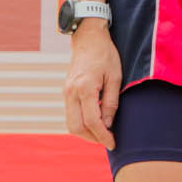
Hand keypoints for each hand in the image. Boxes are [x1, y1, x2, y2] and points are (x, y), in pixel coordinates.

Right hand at [63, 28, 120, 145]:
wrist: (88, 38)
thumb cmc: (105, 55)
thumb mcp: (115, 77)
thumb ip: (111, 102)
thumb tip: (108, 124)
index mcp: (85, 88)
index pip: (92, 122)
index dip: (103, 136)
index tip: (113, 143)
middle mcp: (71, 92)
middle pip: (76, 127)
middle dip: (92, 138)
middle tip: (108, 140)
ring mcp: (66, 92)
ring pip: (70, 123)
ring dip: (85, 132)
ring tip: (102, 133)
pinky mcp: (66, 91)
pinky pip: (70, 114)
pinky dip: (80, 122)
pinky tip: (94, 121)